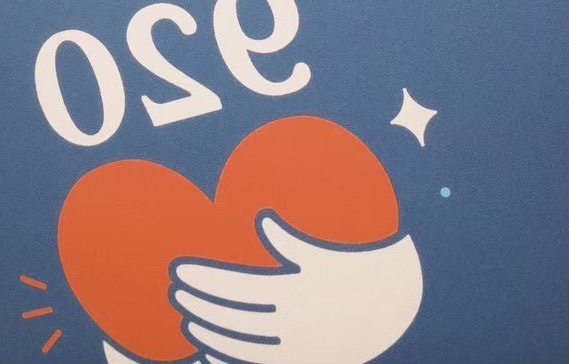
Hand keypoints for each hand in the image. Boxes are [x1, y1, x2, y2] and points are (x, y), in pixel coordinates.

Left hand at [169, 213, 422, 363]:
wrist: (393, 308)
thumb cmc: (356, 270)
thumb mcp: (323, 253)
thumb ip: (289, 239)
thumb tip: (262, 218)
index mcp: (294, 291)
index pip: (236, 287)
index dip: (205, 280)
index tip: (179, 272)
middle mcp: (292, 322)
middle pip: (233, 317)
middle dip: (200, 304)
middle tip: (175, 293)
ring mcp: (297, 346)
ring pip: (241, 345)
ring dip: (210, 333)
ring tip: (188, 320)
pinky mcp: (302, 360)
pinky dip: (231, 360)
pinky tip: (210, 353)